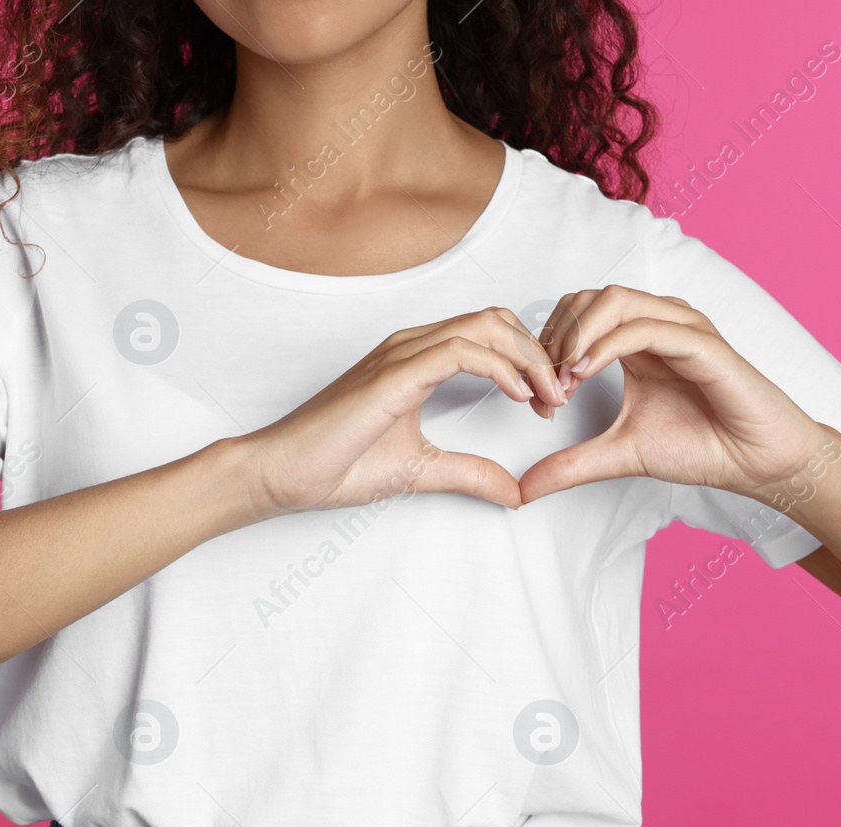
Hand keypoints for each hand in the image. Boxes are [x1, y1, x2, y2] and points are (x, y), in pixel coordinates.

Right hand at [247, 308, 568, 513]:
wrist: (283, 473)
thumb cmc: (334, 464)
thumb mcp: (420, 470)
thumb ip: (469, 473)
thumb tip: (514, 492)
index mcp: (415, 360)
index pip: (489, 334)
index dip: (529, 361)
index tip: (548, 403)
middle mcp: (411, 346)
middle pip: (496, 320)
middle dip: (538, 355)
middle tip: (557, 397)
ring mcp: (401, 354)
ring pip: (485, 326)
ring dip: (528, 358)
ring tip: (546, 396)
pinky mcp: (394, 374)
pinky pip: (461, 350)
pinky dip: (500, 368)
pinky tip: (518, 396)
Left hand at [519, 285, 826, 504]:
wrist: (757, 463)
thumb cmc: (701, 446)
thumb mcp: (618, 455)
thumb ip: (570, 464)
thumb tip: (523, 488)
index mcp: (636, 340)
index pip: (576, 314)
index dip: (546, 349)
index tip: (536, 398)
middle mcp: (657, 323)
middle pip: (588, 298)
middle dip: (555, 338)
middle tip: (545, 386)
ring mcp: (681, 327)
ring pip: (613, 301)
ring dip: (576, 336)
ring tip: (561, 379)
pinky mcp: (702, 343)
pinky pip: (646, 327)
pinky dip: (607, 344)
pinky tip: (584, 373)